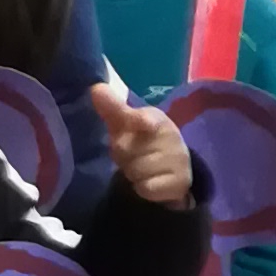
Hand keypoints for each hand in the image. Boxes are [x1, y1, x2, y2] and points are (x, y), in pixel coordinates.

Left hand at [95, 83, 192, 209]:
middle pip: (125, 150)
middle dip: (123, 156)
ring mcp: (177, 159)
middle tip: (134, 154)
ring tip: (142, 168)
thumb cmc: (144, 141)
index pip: (147, 118)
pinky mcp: (179, 182)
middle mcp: (171, 136)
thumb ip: (111, 107)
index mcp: (156, 118)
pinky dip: (142, 188)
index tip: (143, 123)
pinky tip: (150, 182)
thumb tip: (95, 87)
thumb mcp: (126, 123)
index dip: (142, 121)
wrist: (173, 169)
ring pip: (134, 171)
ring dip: (132, 173)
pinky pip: (146, 188)